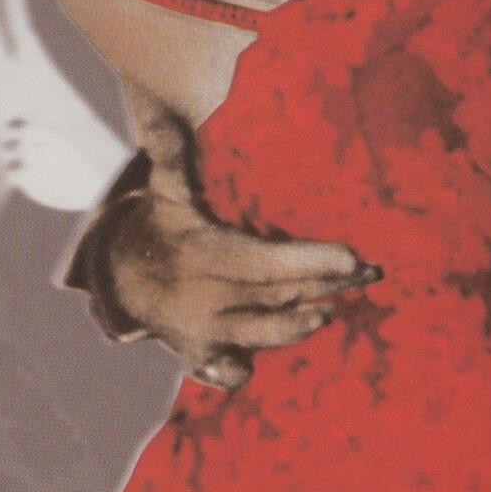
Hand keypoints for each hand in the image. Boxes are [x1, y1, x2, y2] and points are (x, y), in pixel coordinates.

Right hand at [100, 105, 372, 388]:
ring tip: (330, 312)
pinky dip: (244, 372)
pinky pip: (229, 375)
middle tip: (372, 274)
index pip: (266, 262)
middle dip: (327, 285)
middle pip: (278, 295)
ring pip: (263, 334)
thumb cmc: (157, 223)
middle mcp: (206, 300)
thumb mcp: (163, 189)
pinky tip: (276, 358)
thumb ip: (171, 157)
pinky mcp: (203, 357)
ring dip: (298, 326)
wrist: (117, 278)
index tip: (351, 257)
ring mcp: (206, 334)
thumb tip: (163, 117)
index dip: (311, 261)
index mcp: (202, 256)